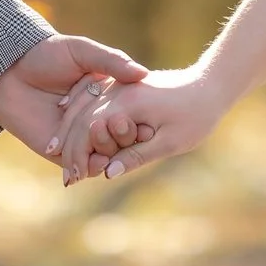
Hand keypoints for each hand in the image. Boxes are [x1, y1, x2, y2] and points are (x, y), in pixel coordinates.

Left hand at [0, 34, 146, 161]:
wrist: (8, 71)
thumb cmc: (46, 54)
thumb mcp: (82, 51)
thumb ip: (111, 61)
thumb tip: (142, 74)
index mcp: (107, 94)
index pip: (133, 113)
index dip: (142, 119)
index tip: (151, 121)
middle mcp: (96, 118)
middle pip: (121, 136)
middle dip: (127, 138)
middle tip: (128, 133)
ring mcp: (79, 136)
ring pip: (105, 153)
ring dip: (111, 153)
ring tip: (110, 147)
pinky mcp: (61, 152)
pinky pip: (82, 165)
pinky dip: (93, 166)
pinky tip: (97, 160)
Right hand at [57, 67, 228, 184]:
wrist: (209, 86)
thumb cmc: (195, 117)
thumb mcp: (169, 142)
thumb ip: (136, 156)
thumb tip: (106, 173)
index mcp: (127, 103)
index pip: (88, 130)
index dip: (77, 157)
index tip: (72, 180)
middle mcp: (117, 90)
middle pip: (80, 119)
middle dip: (68, 147)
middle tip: (65, 177)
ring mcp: (118, 85)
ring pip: (82, 106)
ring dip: (68, 130)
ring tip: (56, 153)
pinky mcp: (122, 85)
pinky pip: (91, 98)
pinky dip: (77, 113)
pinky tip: (68, 124)